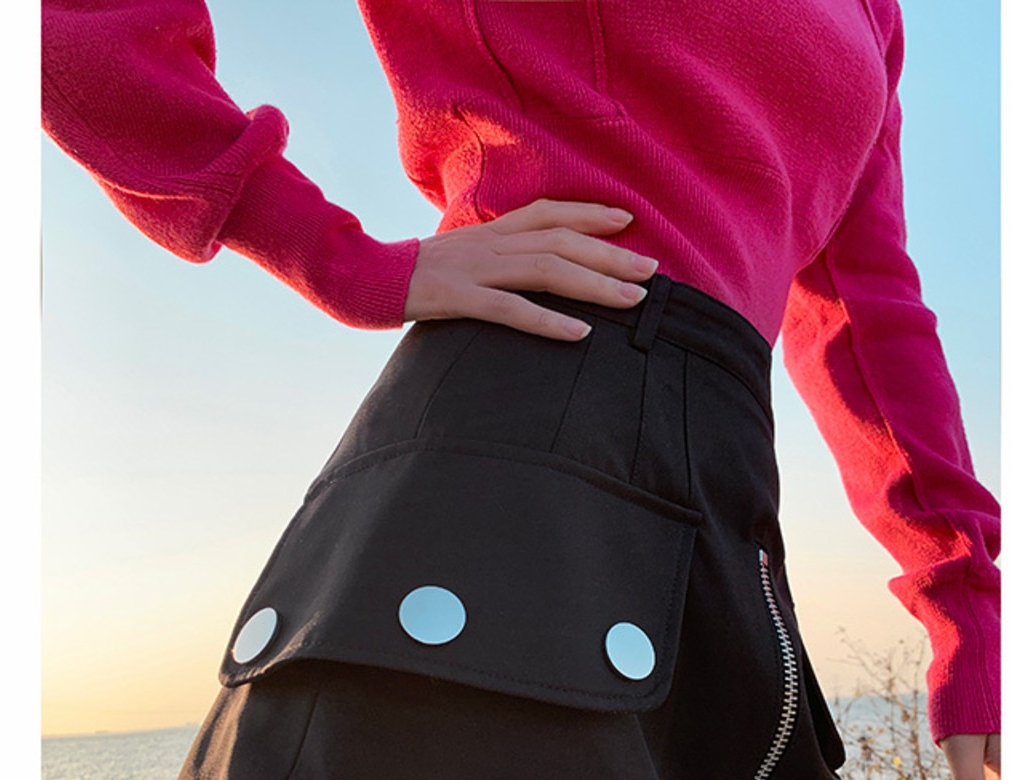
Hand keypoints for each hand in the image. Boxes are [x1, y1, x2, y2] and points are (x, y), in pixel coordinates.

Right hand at [402, 198, 658, 340]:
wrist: (359, 279)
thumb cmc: (413, 278)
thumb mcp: (458, 258)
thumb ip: (493, 258)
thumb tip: (527, 271)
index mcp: (489, 231)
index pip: (549, 212)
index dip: (590, 213)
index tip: (628, 223)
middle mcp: (488, 243)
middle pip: (562, 241)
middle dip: (611, 255)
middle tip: (652, 271)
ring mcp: (474, 269)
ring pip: (547, 271)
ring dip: (595, 285)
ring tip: (633, 301)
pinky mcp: (457, 299)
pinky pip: (511, 310)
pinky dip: (549, 322)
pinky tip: (580, 335)